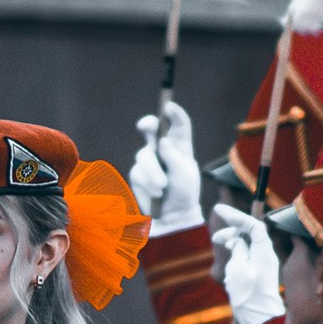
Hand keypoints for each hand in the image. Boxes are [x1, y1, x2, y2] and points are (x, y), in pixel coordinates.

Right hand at [131, 103, 202, 229]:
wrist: (172, 217)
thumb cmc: (184, 193)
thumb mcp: (184, 174)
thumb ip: (173, 157)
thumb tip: (162, 141)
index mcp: (180, 145)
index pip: (177, 124)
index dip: (174, 113)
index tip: (169, 106)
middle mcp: (163, 149)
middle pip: (152, 129)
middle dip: (148, 124)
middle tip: (146, 125)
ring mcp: (149, 160)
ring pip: (144, 156)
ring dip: (153, 172)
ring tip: (162, 187)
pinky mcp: (138, 174)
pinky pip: (138, 173)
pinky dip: (147, 183)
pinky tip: (156, 193)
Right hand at [212, 208, 283, 323]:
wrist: (260, 321)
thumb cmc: (249, 296)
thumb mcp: (238, 268)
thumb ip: (237, 248)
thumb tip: (236, 239)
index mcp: (264, 251)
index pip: (253, 224)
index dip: (236, 215)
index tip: (219, 209)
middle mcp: (266, 255)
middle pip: (250, 232)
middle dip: (232, 229)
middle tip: (215, 237)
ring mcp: (263, 264)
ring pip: (247, 243)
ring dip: (232, 241)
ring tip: (218, 246)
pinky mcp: (258, 273)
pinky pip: (246, 255)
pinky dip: (235, 252)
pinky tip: (227, 261)